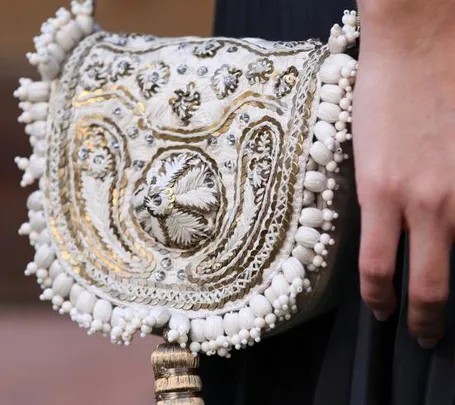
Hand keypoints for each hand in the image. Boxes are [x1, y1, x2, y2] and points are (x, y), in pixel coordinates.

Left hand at [352, 5, 454, 347]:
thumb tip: (386, 233)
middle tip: (423, 336)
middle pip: (428, 284)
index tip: (380, 312)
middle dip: (425, 319)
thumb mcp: (360, 151)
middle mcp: (425, 199)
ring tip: (445, 303)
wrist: (420, 38)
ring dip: (453, 286)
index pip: (377, 269)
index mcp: (379, 192)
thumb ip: (375, 198)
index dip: (378, 299)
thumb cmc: (381, 88)